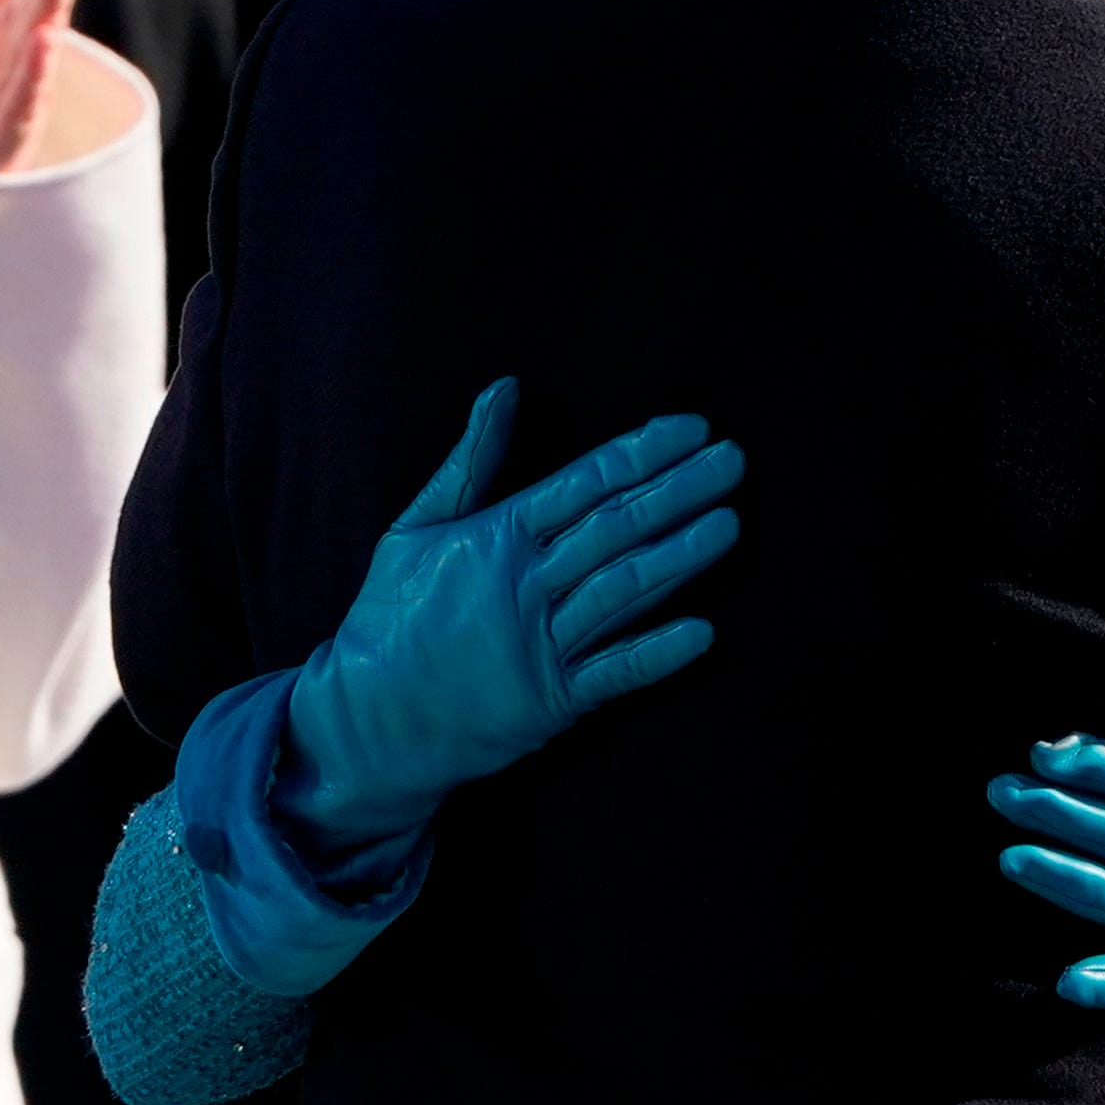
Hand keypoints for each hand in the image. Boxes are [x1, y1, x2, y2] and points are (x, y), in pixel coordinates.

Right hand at [275, 382, 745, 850]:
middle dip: (678, 492)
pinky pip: (614, 672)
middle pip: (614, 529)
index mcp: (496, 538)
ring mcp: (542, 644)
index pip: (583, 484)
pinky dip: (657, 652)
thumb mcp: (416, 527)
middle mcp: (525, 585)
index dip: (641, 453)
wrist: (369, 717)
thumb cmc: (393, 616)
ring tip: (731, 524)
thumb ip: (469, 461)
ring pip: (622, 592)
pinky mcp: (555, 699)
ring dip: (679, 559)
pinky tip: (704, 632)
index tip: (694, 426)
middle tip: (735, 460)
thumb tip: (505, 387)